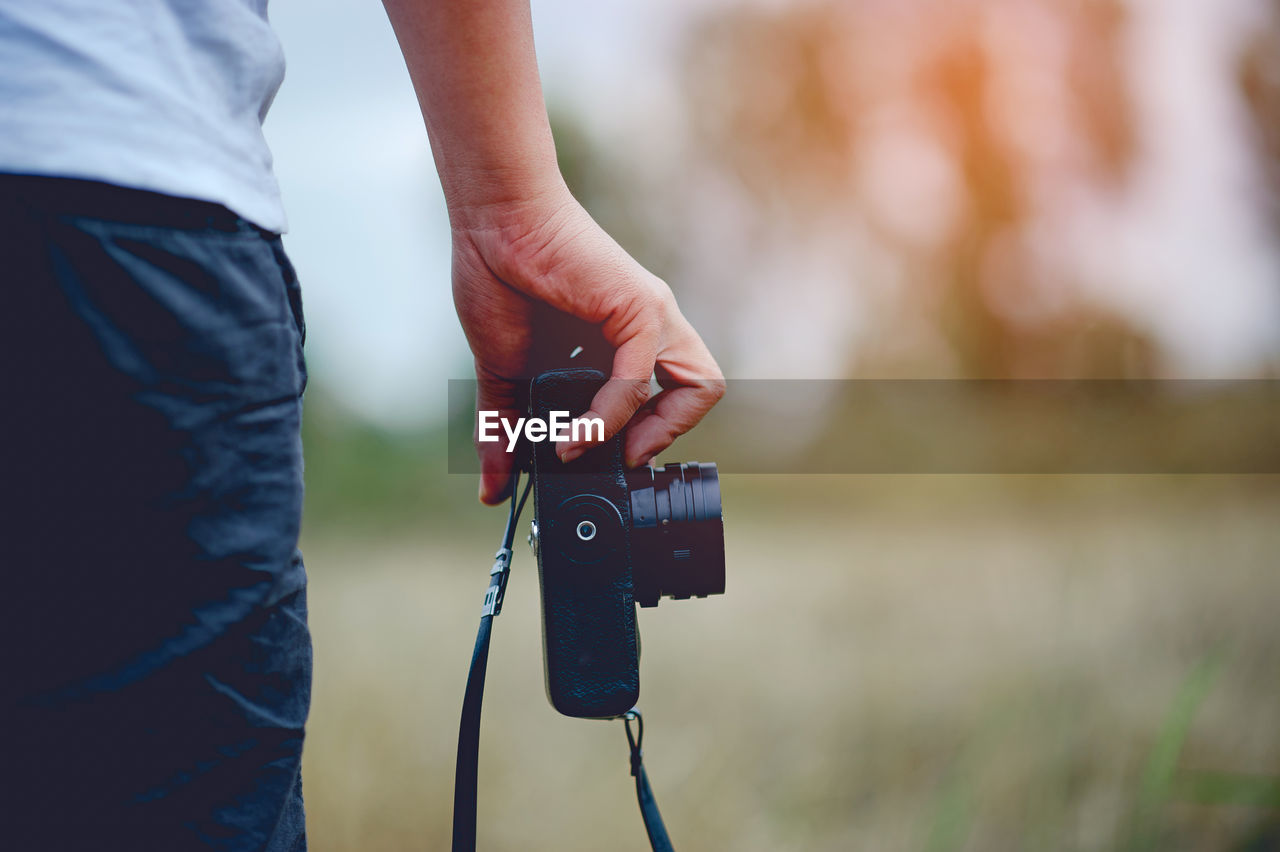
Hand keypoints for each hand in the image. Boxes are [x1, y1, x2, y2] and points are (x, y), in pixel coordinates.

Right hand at [451, 184, 723, 504]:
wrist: (488, 227)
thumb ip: (506, 431)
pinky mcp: (641, 306)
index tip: (602, 459)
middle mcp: (647, 331)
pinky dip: (612, 415)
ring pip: (696, 388)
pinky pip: (642, 378)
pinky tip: (578, 432)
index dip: (650, 438)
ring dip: (654, 434)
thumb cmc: (498, 282)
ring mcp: (650, 316)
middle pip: (698, 397)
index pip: (670, 401)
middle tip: (614, 461)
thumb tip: (492, 487)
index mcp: (622, 345)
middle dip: (662, 440)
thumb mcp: (505, 375)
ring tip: (598, 451)